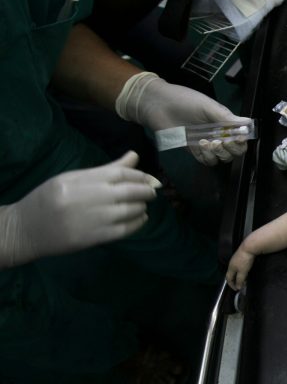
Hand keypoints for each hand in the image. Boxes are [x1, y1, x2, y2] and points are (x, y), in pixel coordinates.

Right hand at [0, 152, 157, 267]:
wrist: (25, 229)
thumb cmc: (49, 199)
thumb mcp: (72, 178)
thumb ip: (105, 169)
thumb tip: (135, 156)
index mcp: (80, 180)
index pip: (119, 174)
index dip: (139, 175)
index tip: (149, 178)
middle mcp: (87, 198)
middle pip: (128, 192)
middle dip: (146, 191)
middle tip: (152, 191)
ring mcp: (91, 220)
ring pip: (128, 211)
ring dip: (142, 207)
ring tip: (144, 204)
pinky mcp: (93, 238)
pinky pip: (123, 230)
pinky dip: (137, 223)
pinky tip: (141, 218)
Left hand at [116, 72, 249, 165]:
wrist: (158, 105)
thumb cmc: (184, 100)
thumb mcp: (207, 106)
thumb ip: (226, 118)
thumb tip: (248, 123)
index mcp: (224, 122)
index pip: (241, 137)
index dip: (242, 141)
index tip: (238, 138)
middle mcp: (218, 134)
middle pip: (234, 151)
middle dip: (231, 149)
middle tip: (221, 141)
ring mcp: (206, 143)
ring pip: (222, 158)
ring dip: (219, 153)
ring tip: (208, 143)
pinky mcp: (194, 150)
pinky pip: (207, 161)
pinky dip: (208, 157)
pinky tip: (201, 146)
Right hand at [226, 247, 255, 289]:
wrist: (250, 247)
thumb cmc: (245, 260)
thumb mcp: (242, 272)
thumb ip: (240, 280)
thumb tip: (238, 287)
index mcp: (230, 268)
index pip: (228, 278)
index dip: (231, 285)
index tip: (237, 289)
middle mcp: (232, 263)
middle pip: (231, 274)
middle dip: (236, 281)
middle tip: (241, 285)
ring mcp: (236, 259)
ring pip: (236, 270)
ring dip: (239, 276)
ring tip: (245, 279)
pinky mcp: (241, 256)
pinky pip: (240, 266)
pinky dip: (242, 271)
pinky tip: (247, 271)